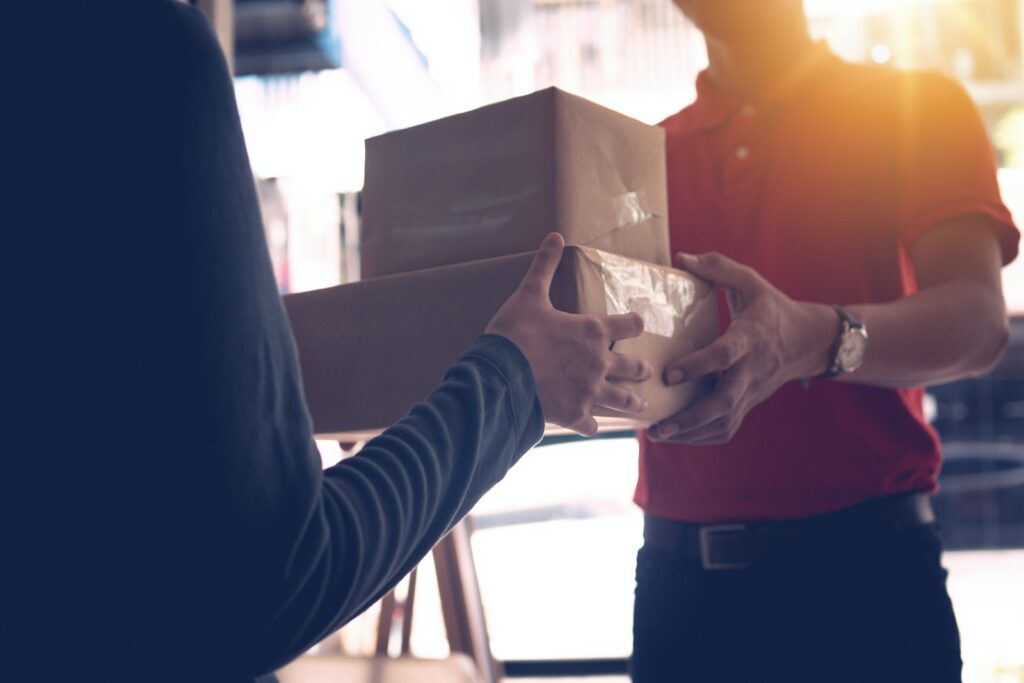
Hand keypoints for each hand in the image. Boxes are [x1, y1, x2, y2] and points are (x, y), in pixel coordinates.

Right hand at [486, 233, 652, 434]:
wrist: (500, 375)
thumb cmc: (515, 333)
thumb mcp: (529, 295)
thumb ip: (545, 266)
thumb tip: (555, 236)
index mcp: (592, 331)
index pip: (628, 325)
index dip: (635, 323)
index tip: (640, 324)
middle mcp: (599, 363)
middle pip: (632, 367)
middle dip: (640, 369)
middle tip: (647, 371)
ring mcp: (589, 391)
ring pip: (621, 400)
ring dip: (632, 403)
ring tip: (641, 407)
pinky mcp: (574, 414)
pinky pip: (590, 425)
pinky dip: (591, 425)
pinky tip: (592, 426)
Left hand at [650, 252, 836, 444]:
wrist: (808, 341)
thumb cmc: (770, 308)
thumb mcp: (750, 281)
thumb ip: (717, 268)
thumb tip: (681, 258)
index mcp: (750, 338)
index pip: (724, 355)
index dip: (698, 366)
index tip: (669, 374)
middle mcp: (752, 370)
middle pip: (724, 401)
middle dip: (690, 417)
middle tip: (658, 425)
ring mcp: (752, 391)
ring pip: (724, 421)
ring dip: (691, 433)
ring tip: (658, 434)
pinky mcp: (749, 403)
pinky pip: (728, 428)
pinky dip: (703, 437)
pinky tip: (677, 436)